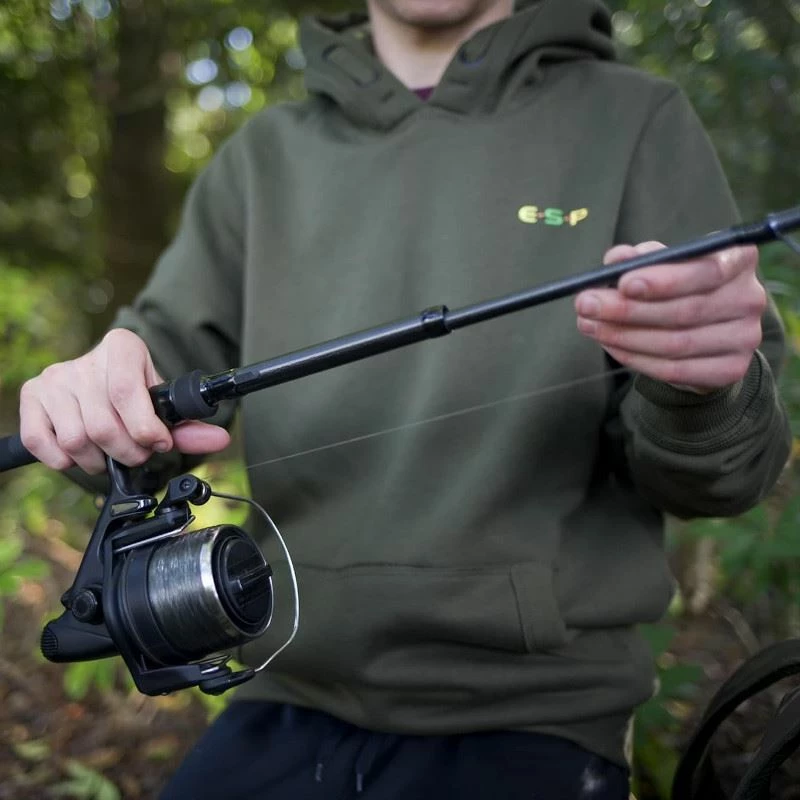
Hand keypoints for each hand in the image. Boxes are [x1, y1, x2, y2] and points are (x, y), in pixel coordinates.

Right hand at [19, 328, 229, 473]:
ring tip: (111, 453)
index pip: (126, 391)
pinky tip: (81, 453)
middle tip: (138, 453)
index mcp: (121, 347)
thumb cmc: (137, 393)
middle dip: (128, 452)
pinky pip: (42, 444)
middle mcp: (83, 360)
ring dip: (99, 461)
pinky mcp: (31, 396)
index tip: (160, 443)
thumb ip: (189, 424)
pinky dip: (65, 460)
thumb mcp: (163, 403)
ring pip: (76, 440)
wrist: (102, 379)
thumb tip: (221, 440)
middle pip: (103, 425)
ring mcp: (54, 378)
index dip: (144, 428)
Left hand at [574, 242, 765, 392]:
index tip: (623, 283)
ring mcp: (744, 338)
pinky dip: (636, 359)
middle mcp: (749, 298)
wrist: (707, 335)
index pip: (705, 271)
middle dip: (627, 309)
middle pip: (685, 311)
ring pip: (676, 343)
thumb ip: (639, 258)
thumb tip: (616, 259)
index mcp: (737, 260)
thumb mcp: (661, 265)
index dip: (664, 280)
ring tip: (589, 325)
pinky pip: (675, 369)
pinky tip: (611, 346)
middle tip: (586, 305)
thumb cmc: (679, 288)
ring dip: (624, 336)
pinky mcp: (731, 370)